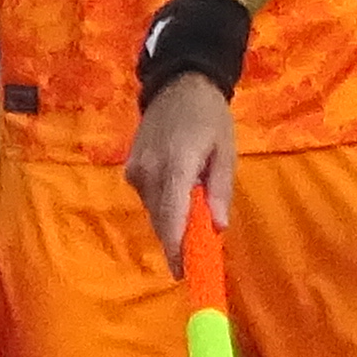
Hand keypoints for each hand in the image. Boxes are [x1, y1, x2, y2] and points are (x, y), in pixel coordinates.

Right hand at [122, 71, 236, 269]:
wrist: (178, 84)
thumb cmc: (209, 117)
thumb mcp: (225, 151)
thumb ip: (220, 189)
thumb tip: (216, 227)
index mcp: (177, 164)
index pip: (172, 215)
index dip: (176, 247)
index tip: (184, 272)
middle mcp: (150, 170)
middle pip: (162, 220)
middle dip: (178, 240)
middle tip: (198, 255)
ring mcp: (136, 169)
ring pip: (154, 211)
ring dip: (172, 221)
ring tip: (194, 213)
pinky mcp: (130, 169)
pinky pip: (148, 198)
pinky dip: (164, 205)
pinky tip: (179, 193)